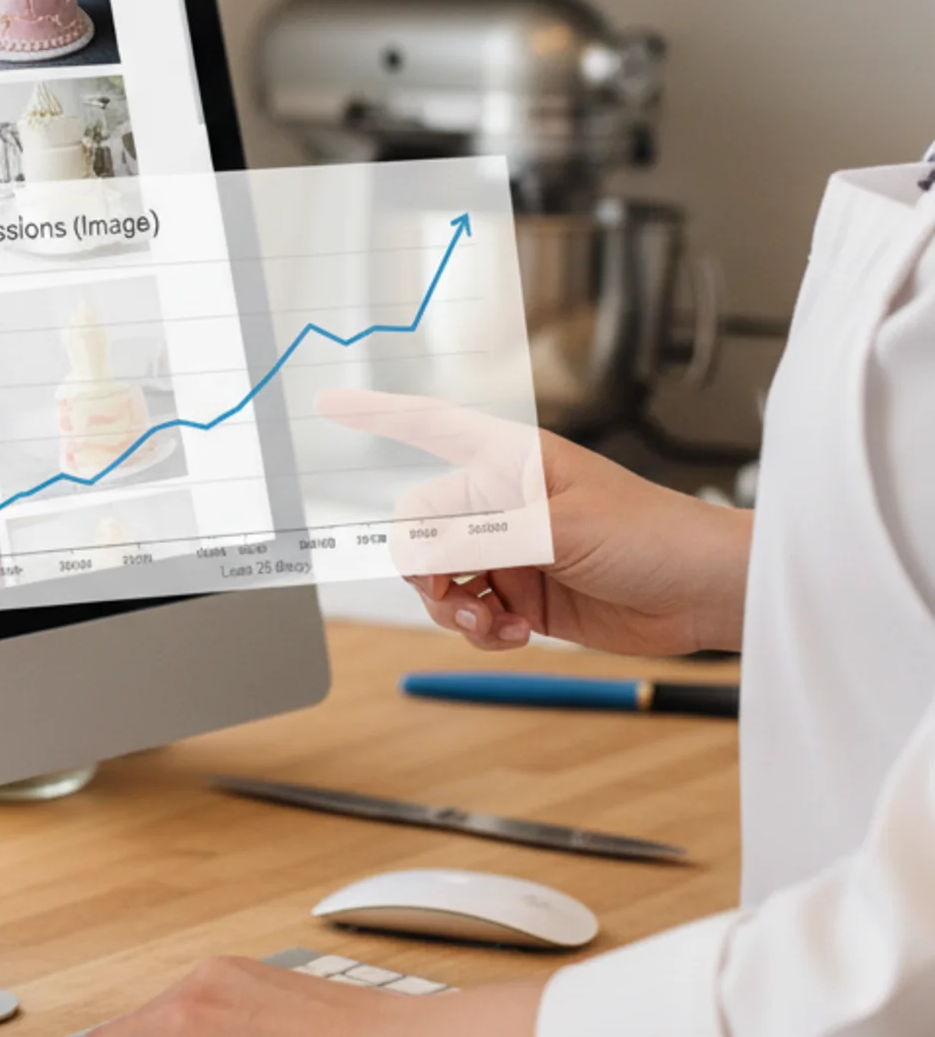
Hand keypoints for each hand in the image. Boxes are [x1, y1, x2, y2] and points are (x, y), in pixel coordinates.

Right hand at [316, 389, 750, 656]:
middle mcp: (502, 502)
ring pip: (440, 577)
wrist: (705, 594)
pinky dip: (476, 629)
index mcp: (508, 461)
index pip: (430, 427)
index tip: (331, 402)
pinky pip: (469, 612)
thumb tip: (417, 549)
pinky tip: (506, 634)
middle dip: (424, 567)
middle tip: (449, 595)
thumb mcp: (556, 530)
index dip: (379, 413)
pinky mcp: (523, 597)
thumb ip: (480, 536)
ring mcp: (511, 550)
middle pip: (421, 527)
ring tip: (488, 625)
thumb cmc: (652, 536)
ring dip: (451, 607)